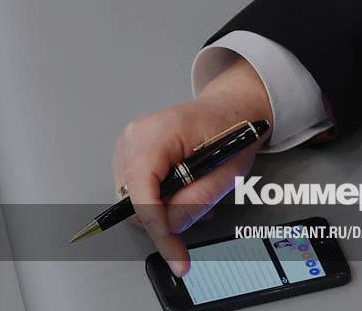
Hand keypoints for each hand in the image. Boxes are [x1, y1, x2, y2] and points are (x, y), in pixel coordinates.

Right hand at [112, 58, 272, 276]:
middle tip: (200, 219)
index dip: (157, 225)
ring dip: (163, 210)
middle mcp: (135, 137)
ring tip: (196, 202)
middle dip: (163, 218)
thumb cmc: (232, 130)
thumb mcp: (226, 171)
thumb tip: (170, 228)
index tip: (174, 252)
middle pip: (133, 199)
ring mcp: (129, 144)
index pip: (142, 190)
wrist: (230, 109)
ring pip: (133, 199)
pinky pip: (137, 189)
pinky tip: (183, 192)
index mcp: (159, 133)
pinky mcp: (131, 154)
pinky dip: (160, 199)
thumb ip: (196, 201)